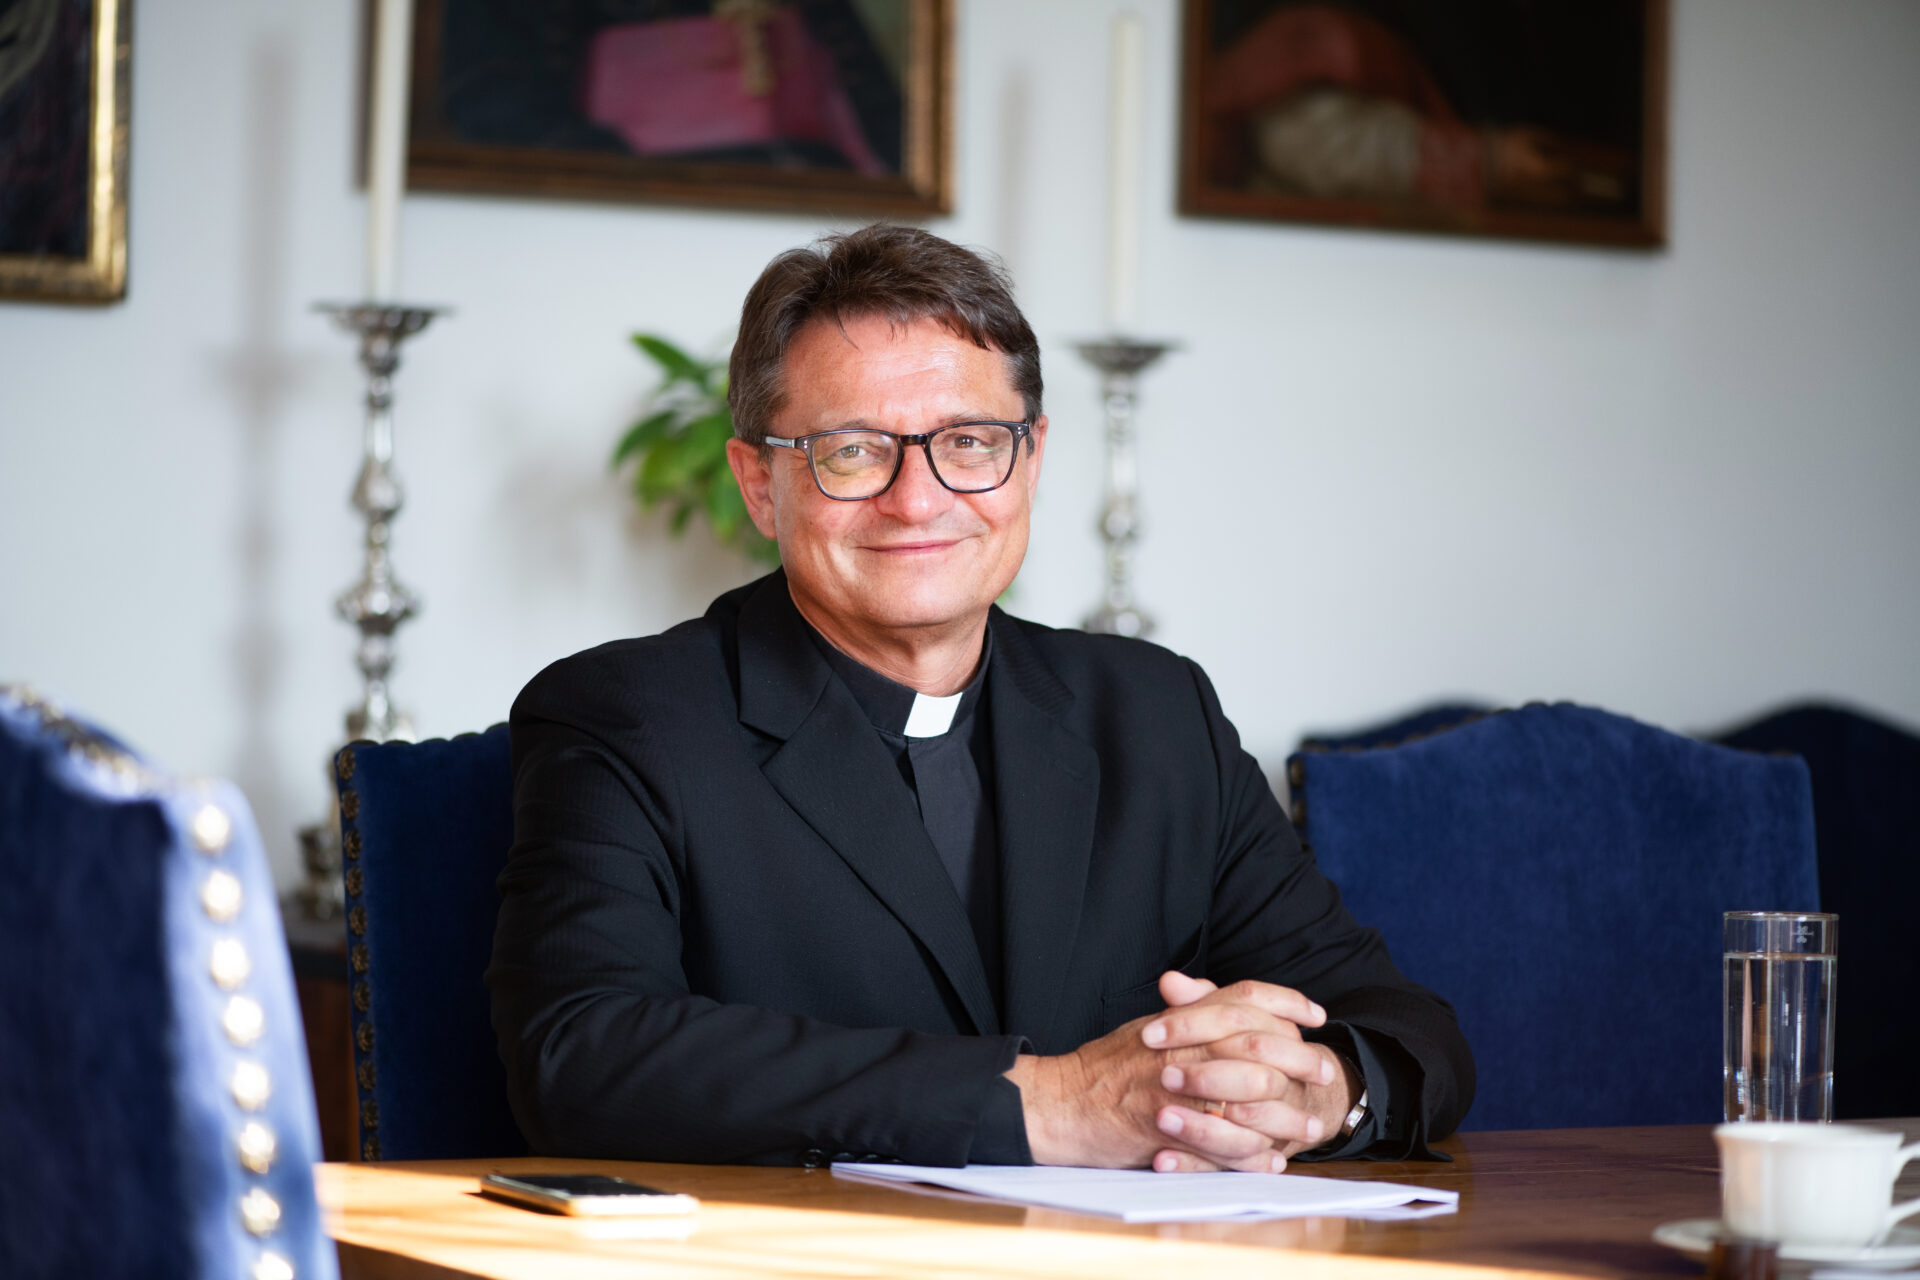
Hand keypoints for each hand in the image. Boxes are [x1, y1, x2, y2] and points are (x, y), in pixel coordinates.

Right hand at [1007, 974, 1345, 1171]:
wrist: (1059, 1102)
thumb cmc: (1100, 1068)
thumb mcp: (1145, 1027)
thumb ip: (1183, 1012)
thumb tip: (1211, 996)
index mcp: (1178, 1017)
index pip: (1243, 996)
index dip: (1285, 1002)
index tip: (1316, 1015)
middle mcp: (1180, 1045)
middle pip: (1257, 1043)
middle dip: (1299, 1060)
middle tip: (1325, 1073)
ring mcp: (1172, 1085)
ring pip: (1247, 1097)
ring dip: (1284, 1116)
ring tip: (1308, 1129)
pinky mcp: (1163, 1126)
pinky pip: (1221, 1143)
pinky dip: (1250, 1156)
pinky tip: (1270, 1161)